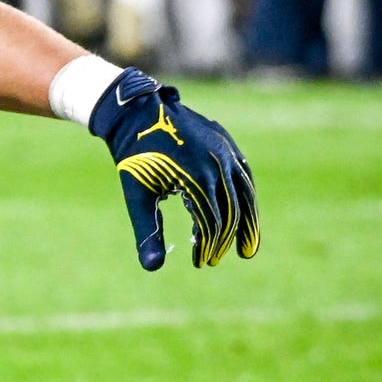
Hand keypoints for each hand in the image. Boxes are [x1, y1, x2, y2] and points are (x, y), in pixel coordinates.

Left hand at [91, 68, 259, 270]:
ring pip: (246, 195)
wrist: (136, 113)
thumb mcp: (137, 195)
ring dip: (248, 223)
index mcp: (197, 179)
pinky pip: (244, 176)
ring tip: (248, 248)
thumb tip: (152, 267)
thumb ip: (148, 230)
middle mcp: (218, 165)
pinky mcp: (227, 144)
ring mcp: (226, 152)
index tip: (201, 263)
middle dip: (225, 240)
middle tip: (214, 259)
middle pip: (232, 212)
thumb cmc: (134, 157)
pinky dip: (246, 198)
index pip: (212, 223)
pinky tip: (246, 214)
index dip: (209, 246)